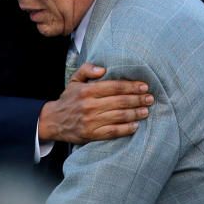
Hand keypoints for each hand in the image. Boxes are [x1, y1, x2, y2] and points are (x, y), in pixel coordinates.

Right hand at [39, 62, 153, 144]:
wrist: (53, 121)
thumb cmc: (69, 99)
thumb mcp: (74, 80)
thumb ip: (87, 69)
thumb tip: (103, 68)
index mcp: (87, 90)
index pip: (114, 87)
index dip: (131, 86)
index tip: (144, 86)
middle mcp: (90, 105)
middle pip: (119, 101)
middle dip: (137, 99)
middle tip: (150, 98)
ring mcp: (91, 121)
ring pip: (118, 117)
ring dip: (135, 114)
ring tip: (146, 111)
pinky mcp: (91, 134)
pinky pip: (112, 132)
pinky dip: (125, 129)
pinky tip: (135, 126)